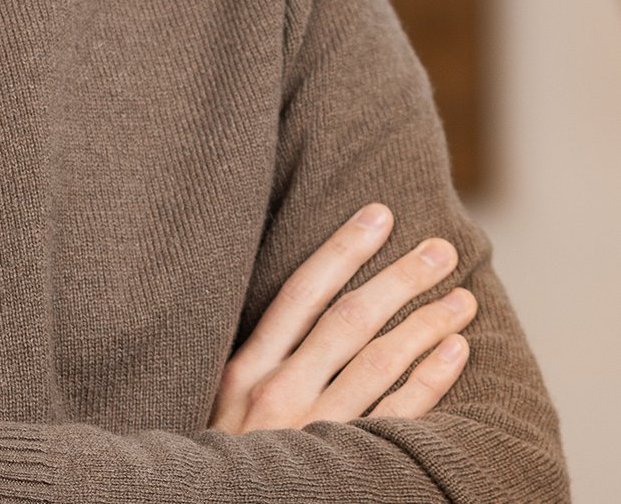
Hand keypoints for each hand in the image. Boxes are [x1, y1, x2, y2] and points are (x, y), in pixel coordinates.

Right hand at [209, 203, 475, 432]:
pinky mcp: (349, 465)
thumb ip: (253, 360)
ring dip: (427, 323)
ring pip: (381, 361)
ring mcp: (316, 429)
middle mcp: (280, 391)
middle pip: (350, 318)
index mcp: (244, 368)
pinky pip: (400, 416)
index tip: (378, 215)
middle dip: (399, 277)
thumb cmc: (218, 456)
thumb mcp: (220, 401)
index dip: (343, 248)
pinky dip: (431, 378)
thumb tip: (299, 307)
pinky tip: (455, 351)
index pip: (303, 292)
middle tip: (441, 249)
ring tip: (462, 299)